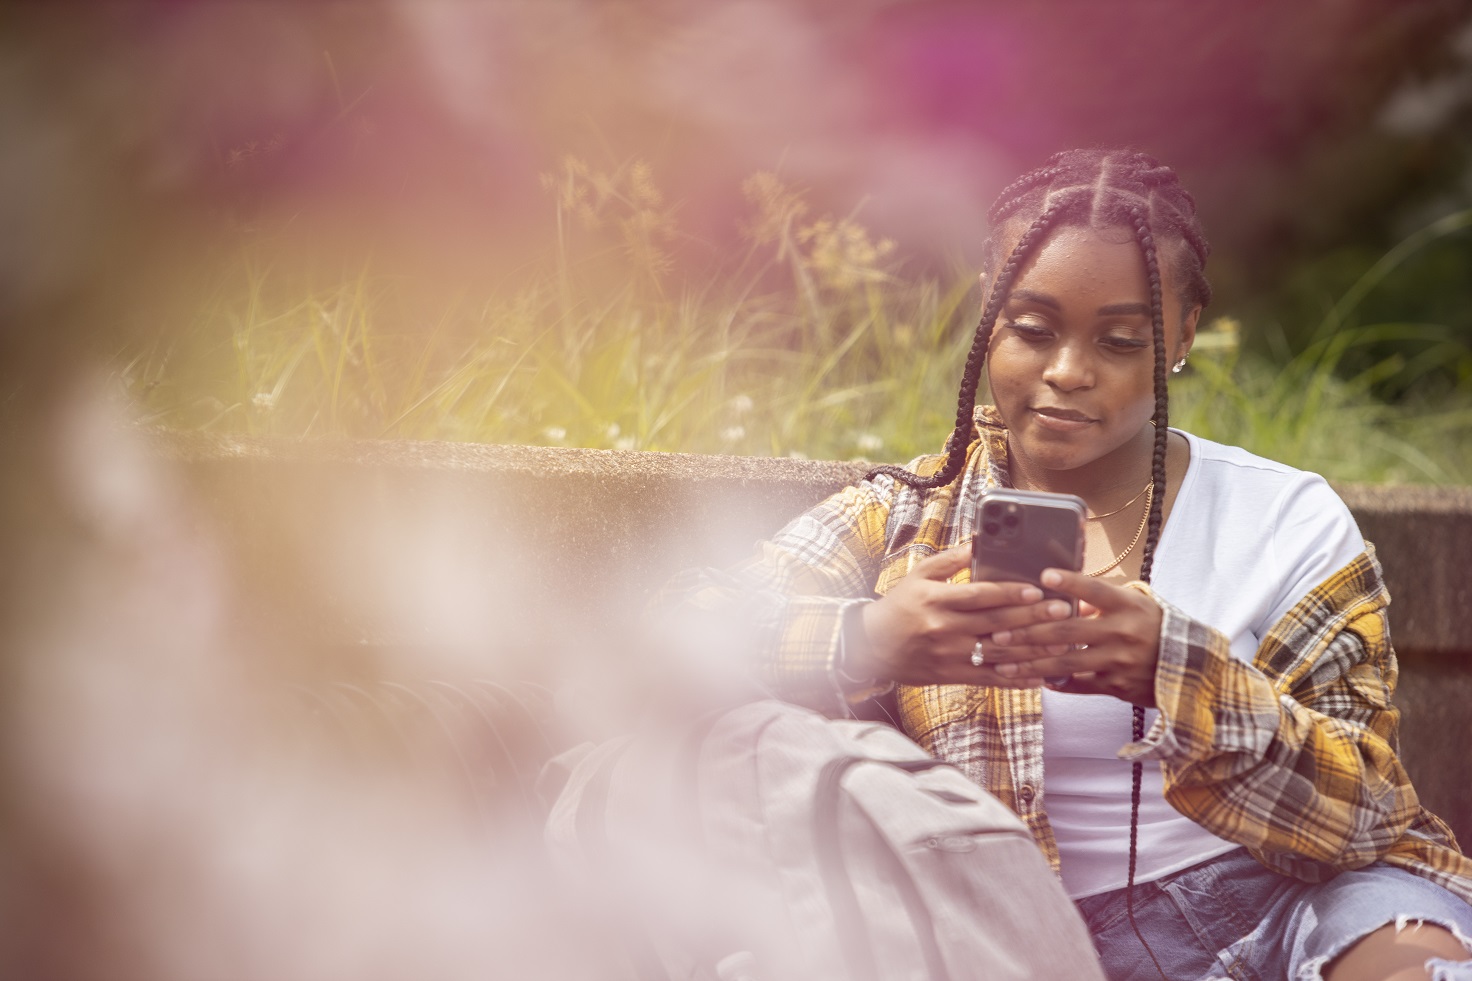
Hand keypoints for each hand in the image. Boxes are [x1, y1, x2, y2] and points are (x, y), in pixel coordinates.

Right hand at [850, 546, 1073, 686]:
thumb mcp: (919, 576)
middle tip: (1062, 610)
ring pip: (998, 653)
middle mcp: (944, 628)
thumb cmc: (899, 605)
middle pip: (995, 623)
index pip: (980, 595)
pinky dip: (1016, 679)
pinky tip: (1039, 675)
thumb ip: (951, 561)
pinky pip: (989, 679)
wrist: (871, 646)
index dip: (1011, 593)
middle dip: (1032, 617)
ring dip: (1031, 649)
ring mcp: (949, 655)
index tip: (1038, 590)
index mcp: (936, 600)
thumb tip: (980, 542)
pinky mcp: (952, 675)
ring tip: (1060, 642)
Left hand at [983, 568, 1163, 705]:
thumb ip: (1100, 599)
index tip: (1043, 575)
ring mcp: (1118, 662)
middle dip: (1029, 633)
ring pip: (1066, 663)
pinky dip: (1053, 682)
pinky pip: (1077, 685)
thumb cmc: (1153, 628)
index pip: (1095, 590)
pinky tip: (1030, 679)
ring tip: (1001, 663)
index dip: (1070, 583)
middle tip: (998, 632)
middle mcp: (1123, 633)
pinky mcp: (1116, 687)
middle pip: (1069, 631)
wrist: (1188, 669)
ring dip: (1029, 664)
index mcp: (1128, 606)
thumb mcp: (1135, 604)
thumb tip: (1060, 594)